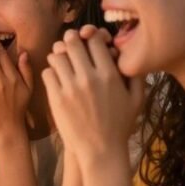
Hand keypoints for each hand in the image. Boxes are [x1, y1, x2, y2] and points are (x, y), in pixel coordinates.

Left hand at [43, 28, 143, 165]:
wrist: (101, 150)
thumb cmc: (120, 125)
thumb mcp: (137, 100)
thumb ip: (135, 75)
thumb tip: (129, 55)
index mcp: (110, 75)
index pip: (95, 41)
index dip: (90, 36)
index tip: (87, 38)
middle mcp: (89, 78)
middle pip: (73, 44)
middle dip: (70, 39)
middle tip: (69, 40)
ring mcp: (71, 88)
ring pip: (57, 56)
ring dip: (58, 55)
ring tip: (61, 59)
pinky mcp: (56, 98)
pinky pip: (47, 73)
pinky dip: (50, 71)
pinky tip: (56, 76)